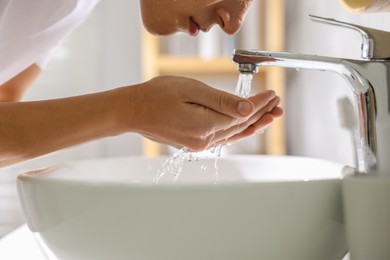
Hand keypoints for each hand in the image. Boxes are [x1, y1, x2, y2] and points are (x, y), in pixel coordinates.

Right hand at [127, 76, 281, 150]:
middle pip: (241, 126)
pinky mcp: (194, 143)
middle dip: (261, 114)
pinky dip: (237, 130)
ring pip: (233, 133)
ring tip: (270, 116)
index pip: (242, 115)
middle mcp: (204, 140)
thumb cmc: (157, 95)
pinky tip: (246, 126)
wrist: (133, 111)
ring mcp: (199, 144)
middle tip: (278, 105)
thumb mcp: (191, 90)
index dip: (259, 104)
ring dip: (253, 124)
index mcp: (205, 125)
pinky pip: (223, 137)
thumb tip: (248, 109)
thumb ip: (221, 101)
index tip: (273, 94)